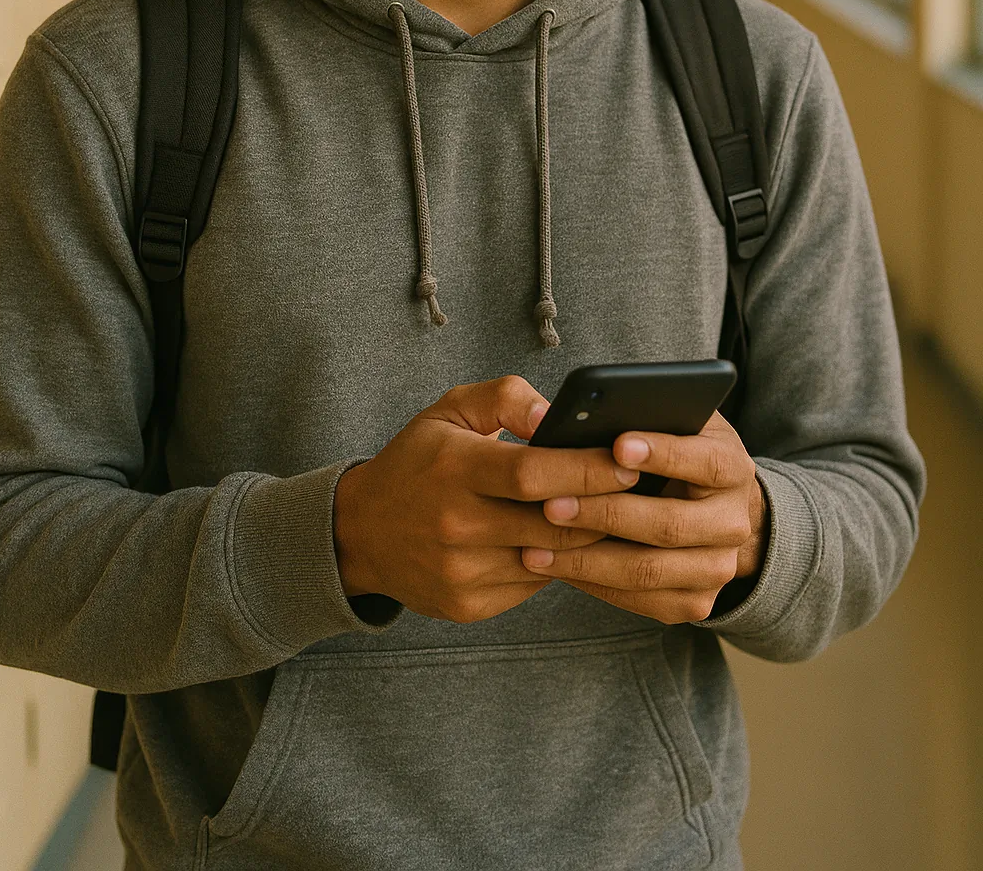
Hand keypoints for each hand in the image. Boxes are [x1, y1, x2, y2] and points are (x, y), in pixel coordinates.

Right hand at [332, 376, 639, 622]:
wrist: (360, 532)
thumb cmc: (418, 461)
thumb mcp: (450, 410)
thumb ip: (506, 397)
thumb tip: (554, 413)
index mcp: (454, 469)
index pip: (533, 473)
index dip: (587, 469)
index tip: (627, 461)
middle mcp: (456, 525)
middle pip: (552, 522)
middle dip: (604, 507)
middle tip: (641, 490)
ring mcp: (462, 571)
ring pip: (551, 559)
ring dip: (589, 539)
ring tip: (621, 516)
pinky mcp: (469, 604)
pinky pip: (534, 585)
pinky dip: (558, 563)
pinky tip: (574, 542)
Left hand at [520, 412, 767, 623]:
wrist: (715, 509)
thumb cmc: (679, 450)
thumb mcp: (678, 421)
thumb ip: (650, 411)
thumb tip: (599, 408)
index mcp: (732, 468)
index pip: (704, 462)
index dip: (662, 454)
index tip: (618, 445)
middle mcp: (734, 523)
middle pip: (668, 525)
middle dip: (605, 514)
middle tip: (551, 505)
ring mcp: (718, 569)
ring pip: (648, 571)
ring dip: (586, 559)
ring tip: (534, 546)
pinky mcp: (697, 603)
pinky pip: (639, 600)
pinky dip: (592, 584)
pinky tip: (554, 566)